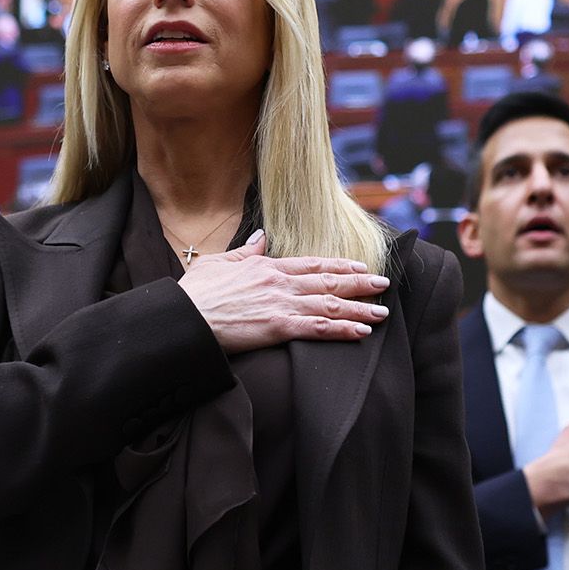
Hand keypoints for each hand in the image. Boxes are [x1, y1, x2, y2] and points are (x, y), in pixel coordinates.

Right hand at [177, 231, 391, 353]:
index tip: (359, 266)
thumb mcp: (218, 262)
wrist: (185, 317)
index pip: (311, 264)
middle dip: (360, 283)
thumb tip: (262, 238)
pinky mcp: (278, 327)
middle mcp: (279, 283)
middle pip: (328, 281)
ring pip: (330, 305)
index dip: (339, 265)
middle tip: (383, 284)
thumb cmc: (195, 293)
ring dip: (359, 308)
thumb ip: (246, 251)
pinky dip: (343, 329)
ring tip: (382, 312)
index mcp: (266, 267)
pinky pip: (318, 328)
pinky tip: (361, 331)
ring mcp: (281, 305)